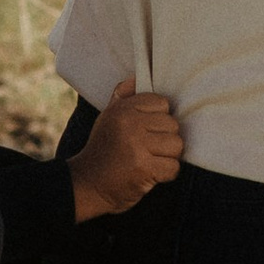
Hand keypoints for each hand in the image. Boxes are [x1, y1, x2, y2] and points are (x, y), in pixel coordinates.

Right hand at [70, 80, 183, 220]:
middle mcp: (129, 124)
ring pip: (176, 145)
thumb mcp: (107, 118)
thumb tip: (136, 79)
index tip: (145, 131)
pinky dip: (165, 174)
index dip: (158, 119)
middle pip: (172, 124)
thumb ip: (123, 98)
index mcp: (122, 109)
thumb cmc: (102, 150)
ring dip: (167, 157)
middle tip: (147, 149)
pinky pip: (173, 167)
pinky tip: (150, 174)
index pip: (162, 103)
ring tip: (150, 160)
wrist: (87, 185)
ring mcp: (137, 146)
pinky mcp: (144, 168)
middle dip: (164, 139)